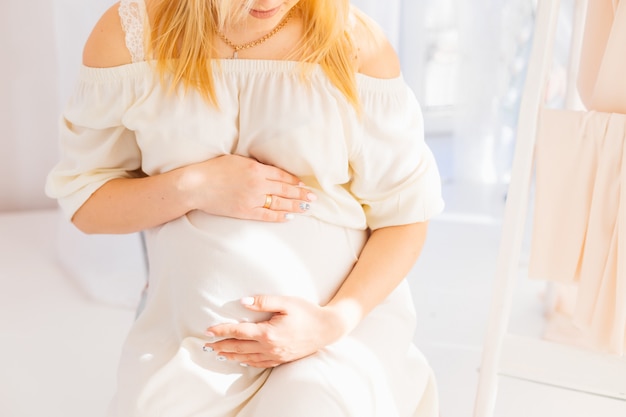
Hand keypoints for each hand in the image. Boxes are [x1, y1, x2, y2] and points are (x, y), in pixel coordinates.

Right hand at [183, 155, 315, 221]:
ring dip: (295, 205)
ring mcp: (252, 199)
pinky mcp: (245, 211)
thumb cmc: (213, 169)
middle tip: (314, 197)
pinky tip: (289, 216)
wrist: (196, 185)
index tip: (303, 183)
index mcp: (256, 169)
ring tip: (307, 207)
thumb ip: (254, 165)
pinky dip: (279, 216)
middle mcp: (258, 184)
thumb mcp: (236, 160)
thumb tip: (268, 170)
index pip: (282, 175)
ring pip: (279, 203)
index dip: (294, 180)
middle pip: (285, 189)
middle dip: (301, 193)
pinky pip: (267, 215)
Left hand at [204, 295, 346, 367]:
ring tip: (219, 353)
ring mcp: (275, 355)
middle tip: (207, 345)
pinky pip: (259, 363)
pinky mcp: (282, 358)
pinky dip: (247, 361)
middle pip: (239, 347)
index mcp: (268, 332)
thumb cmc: (308, 312)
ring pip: (247, 358)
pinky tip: (241, 359)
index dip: (222, 331)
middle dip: (221, 346)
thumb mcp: (286, 302)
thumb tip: (243, 302)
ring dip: (230, 355)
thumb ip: (264, 302)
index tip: (208, 331)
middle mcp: (269, 347)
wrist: (327, 328)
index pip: (238, 332)